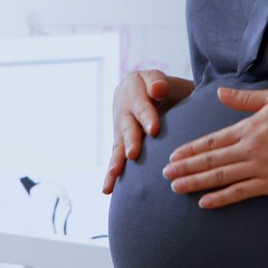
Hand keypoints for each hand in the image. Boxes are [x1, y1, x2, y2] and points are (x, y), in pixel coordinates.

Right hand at [102, 70, 170, 193]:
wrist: (148, 89)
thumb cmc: (161, 86)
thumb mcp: (160, 78)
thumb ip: (158, 82)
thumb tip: (158, 90)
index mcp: (133, 88)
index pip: (142, 105)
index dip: (147, 117)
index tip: (153, 130)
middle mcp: (123, 108)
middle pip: (128, 126)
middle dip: (131, 140)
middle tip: (133, 153)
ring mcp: (120, 126)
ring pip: (119, 144)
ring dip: (117, 160)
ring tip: (114, 173)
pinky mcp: (119, 141)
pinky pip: (116, 157)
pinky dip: (112, 172)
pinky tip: (106, 189)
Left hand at [162, 87, 267, 208]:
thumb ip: (244, 99)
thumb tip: (220, 93)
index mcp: (248, 128)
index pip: (212, 141)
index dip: (190, 149)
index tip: (173, 155)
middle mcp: (249, 149)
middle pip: (210, 160)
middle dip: (186, 168)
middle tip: (166, 175)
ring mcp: (260, 168)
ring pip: (221, 177)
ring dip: (197, 183)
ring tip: (177, 188)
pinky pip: (242, 192)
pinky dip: (222, 198)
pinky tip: (205, 202)